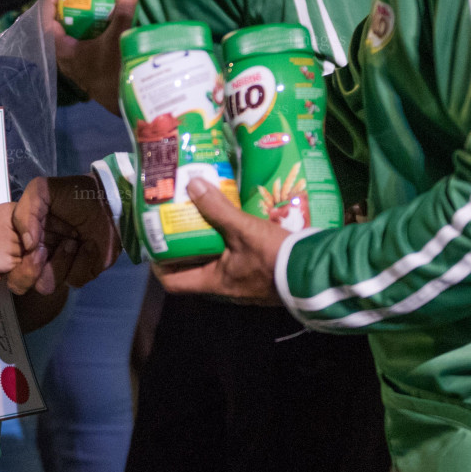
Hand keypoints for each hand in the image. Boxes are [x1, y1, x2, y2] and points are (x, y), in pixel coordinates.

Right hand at [7, 175, 119, 294]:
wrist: (109, 199)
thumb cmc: (73, 194)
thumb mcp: (41, 191)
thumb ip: (24, 214)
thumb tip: (28, 245)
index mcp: (26, 240)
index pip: (4, 264)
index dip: (0, 268)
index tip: (15, 256)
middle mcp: (39, 257)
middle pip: (20, 283)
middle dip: (28, 270)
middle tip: (42, 250)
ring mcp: (60, 267)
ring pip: (46, 284)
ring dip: (58, 262)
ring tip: (72, 240)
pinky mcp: (82, 273)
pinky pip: (73, 280)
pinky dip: (80, 262)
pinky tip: (89, 245)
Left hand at [45, 0, 136, 114]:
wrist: (126, 101)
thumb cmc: (116, 70)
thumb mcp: (119, 37)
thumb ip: (123, 10)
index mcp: (66, 51)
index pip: (47, 24)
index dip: (48, 5)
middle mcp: (67, 61)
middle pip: (56, 32)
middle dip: (62, 12)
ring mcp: (77, 68)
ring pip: (67, 42)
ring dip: (73, 26)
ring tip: (83, 9)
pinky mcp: (87, 73)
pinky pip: (78, 49)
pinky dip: (82, 37)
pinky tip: (95, 30)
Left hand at [154, 178, 288, 305]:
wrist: (313, 272)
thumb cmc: (273, 256)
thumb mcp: (243, 229)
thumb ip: (218, 208)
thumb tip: (191, 184)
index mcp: (214, 282)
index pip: (174, 283)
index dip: (160, 266)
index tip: (156, 243)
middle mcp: (225, 287)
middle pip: (195, 268)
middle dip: (187, 245)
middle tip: (180, 219)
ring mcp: (244, 283)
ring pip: (217, 262)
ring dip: (210, 242)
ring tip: (206, 214)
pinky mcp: (260, 276)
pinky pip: (237, 259)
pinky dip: (230, 243)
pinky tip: (235, 222)